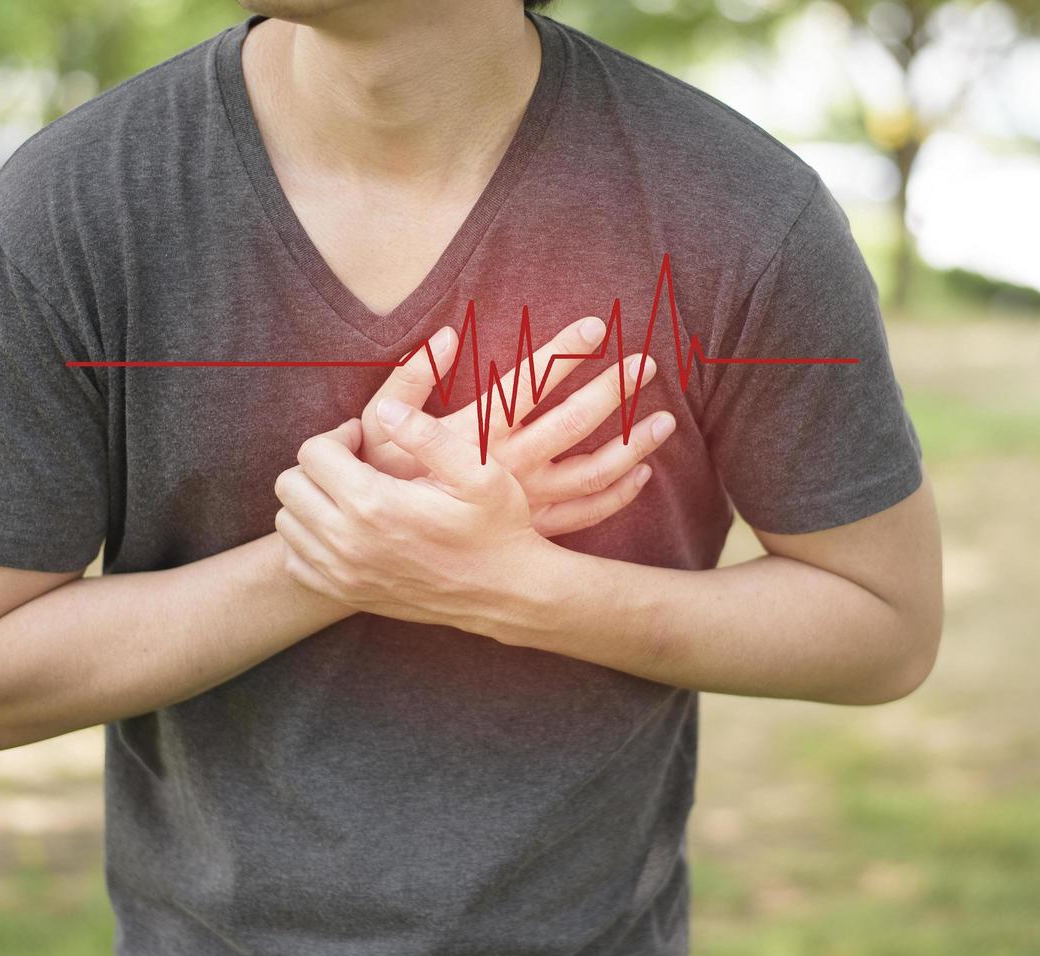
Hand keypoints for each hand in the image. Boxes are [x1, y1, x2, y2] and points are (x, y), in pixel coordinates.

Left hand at [273, 405, 550, 632]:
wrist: (507, 591)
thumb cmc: (497, 526)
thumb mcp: (479, 471)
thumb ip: (427, 434)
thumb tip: (385, 409)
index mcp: (375, 504)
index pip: (313, 453)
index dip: (337, 436)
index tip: (362, 440)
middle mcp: (349, 542)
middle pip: (290, 484)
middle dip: (317, 464)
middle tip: (353, 463)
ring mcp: (344, 573)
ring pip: (287, 521)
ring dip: (310, 500)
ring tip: (349, 493)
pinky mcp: (346, 593)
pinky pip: (295, 560)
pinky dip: (308, 539)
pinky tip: (343, 528)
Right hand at [355, 316, 675, 536]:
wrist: (380, 544)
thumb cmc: (376, 477)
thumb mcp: (375, 424)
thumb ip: (409, 379)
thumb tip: (449, 336)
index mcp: (474, 436)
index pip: (528, 385)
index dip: (563, 354)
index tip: (597, 326)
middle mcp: (507, 469)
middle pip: (572, 426)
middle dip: (612, 392)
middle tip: (646, 364)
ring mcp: (524, 502)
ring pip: (590, 473)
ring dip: (630, 445)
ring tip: (664, 420)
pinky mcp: (530, 527)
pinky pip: (585, 514)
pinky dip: (617, 494)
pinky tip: (641, 472)